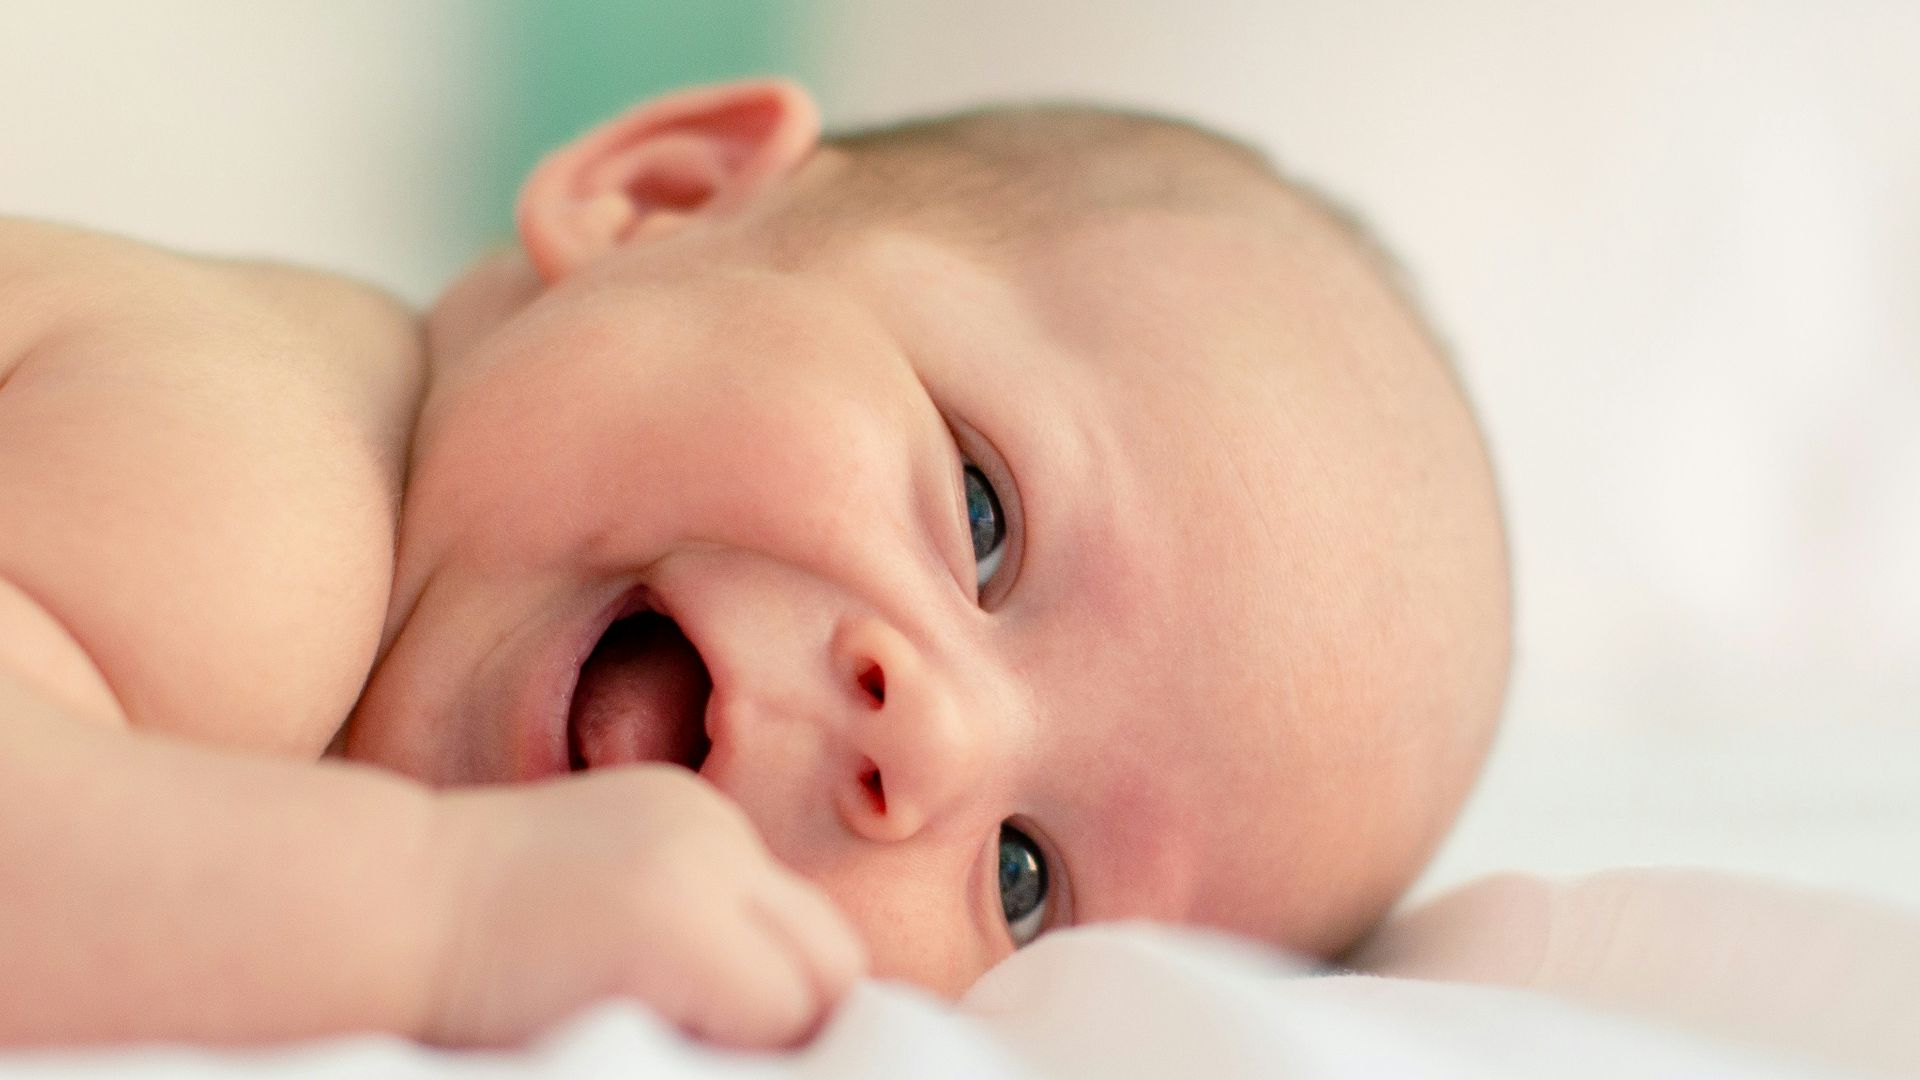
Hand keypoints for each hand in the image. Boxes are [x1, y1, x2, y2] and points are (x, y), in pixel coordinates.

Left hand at [422, 766, 865, 1048]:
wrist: (406, 909)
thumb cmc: (482, 1021)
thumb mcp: (614, 1055)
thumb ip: (718, 1053)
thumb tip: (790, 1059)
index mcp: (679, 932)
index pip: (806, 1015)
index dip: (789, 1060)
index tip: (745, 1070)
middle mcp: (705, 853)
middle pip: (832, 955)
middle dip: (808, 1011)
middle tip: (747, 1050)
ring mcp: (698, 812)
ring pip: (800, 909)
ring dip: (776, 959)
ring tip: (704, 1001)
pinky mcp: (680, 793)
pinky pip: (752, 869)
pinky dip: (736, 913)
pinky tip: (671, 940)